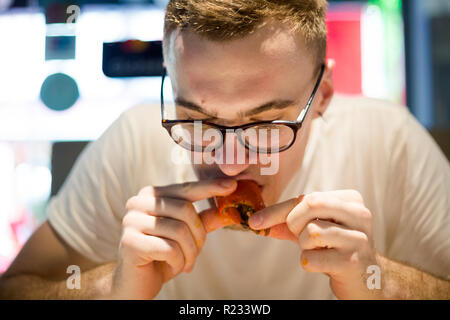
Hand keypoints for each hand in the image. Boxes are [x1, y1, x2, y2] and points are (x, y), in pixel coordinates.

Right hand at [111, 179, 236, 298]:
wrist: (135, 284)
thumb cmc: (162, 257)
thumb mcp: (186, 237)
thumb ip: (203, 221)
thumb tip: (227, 211)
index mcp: (151, 195)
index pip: (185, 189)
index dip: (209, 187)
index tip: (232, 185)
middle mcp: (137, 203)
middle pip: (185, 210)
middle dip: (199, 236)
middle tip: (197, 253)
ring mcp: (131, 221)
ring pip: (179, 230)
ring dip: (190, 252)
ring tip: (186, 263)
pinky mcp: (130, 242)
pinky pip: (169, 248)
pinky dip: (178, 261)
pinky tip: (175, 267)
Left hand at [248, 190, 381, 298]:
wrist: (364, 278)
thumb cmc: (334, 248)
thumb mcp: (312, 228)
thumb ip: (286, 221)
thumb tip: (255, 221)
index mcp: (351, 199)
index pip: (306, 197)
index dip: (277, 210)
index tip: (254, 221)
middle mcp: (359, 214)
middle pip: (310, 204)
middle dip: (294, 223)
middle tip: (300, 237)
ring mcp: (358, 238)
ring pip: (310, 232)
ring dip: (304, 246)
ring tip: (319, 251)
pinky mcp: (352, 262)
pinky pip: (311, 258)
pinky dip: (308, 263)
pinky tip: (323, 265)